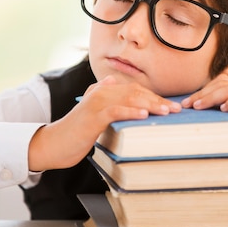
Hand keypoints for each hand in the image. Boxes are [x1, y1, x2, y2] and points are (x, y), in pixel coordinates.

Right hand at [28, 76, 179, 171]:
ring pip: (128, 98)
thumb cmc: (75, 134)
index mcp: (102, 91)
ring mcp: (96, 102)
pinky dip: (131, 111)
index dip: (154, 96)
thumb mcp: (93, 115)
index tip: (171, 105)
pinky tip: (144, 114)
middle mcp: (100, 92)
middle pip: (135, 92)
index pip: (134, 90)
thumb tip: (112, 81)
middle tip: (175, 109)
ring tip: (166, 111)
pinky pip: (115, 110)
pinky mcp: (92, 115)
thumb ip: (105, 101)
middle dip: (157, 100)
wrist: (52, 145)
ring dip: (151, 103)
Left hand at [181, 72, 227, 185]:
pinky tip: (222, 109)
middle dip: (202, 93)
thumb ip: (223, 116)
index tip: (186, 103)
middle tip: (187, 105)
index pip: (221, 82)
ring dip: (211, 96)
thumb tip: (196, 116)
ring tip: (198, 107)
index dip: (202, 90)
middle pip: (223, 83)